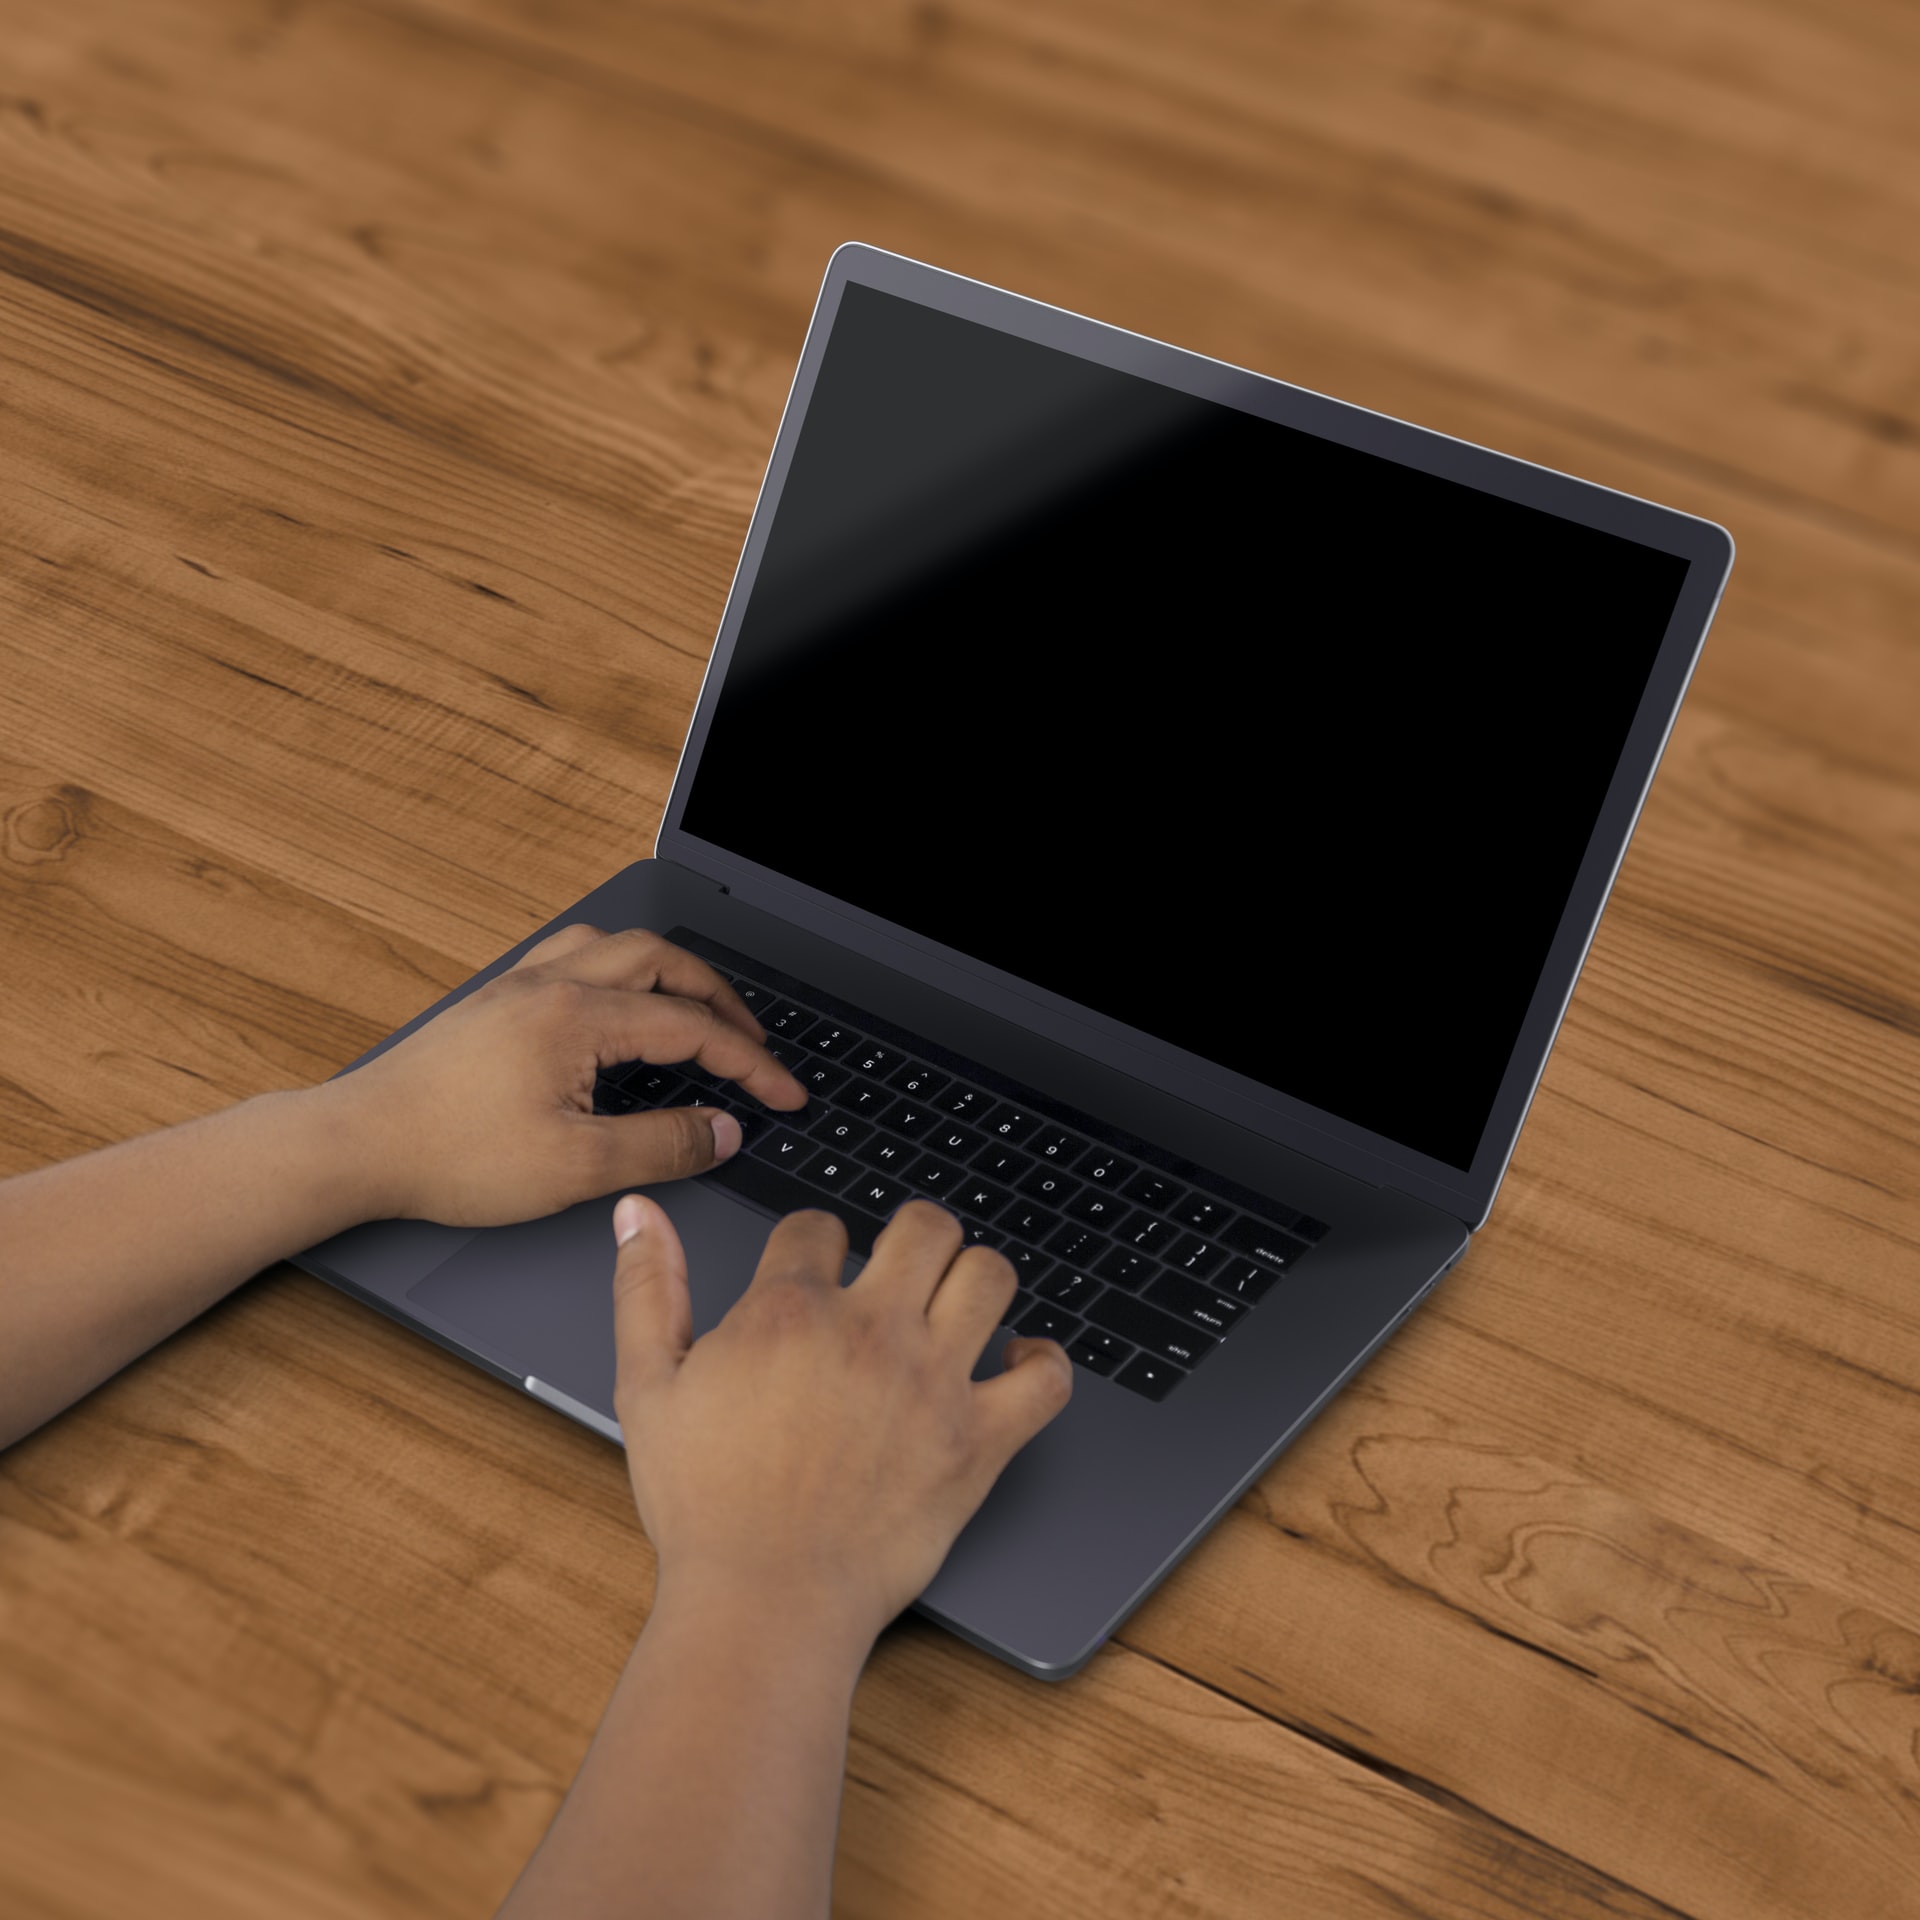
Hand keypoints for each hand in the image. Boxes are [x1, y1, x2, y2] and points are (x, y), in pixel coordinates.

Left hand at [324, 924, 805, 1225]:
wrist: (356, 1145)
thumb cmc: (450, 1157)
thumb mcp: (575, 1167)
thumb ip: (661, 1146)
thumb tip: (723, 1131)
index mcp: (579, 1017)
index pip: (693, 1028)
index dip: (751, 1064)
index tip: (784, 1096)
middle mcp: (552, 984)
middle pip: (664, 961)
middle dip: (721, 1001)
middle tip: (753, 1047)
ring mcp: (519, 986)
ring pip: (617, 946)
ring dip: (669, 973)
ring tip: (697, 1013)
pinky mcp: (495, 1003)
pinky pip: (574, 956)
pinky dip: (619, 971)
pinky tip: (618, 1006)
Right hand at [611, 1195, 1073, 1661]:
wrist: (763, 1601)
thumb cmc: (703, 1506)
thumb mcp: (647, 1387)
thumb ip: (646, 1290)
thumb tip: (639, 1214)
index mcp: (789, 1311)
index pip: (818, 1227)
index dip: (813, 1242)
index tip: (814, 1271)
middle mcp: (870, 1331)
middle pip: (923, 1227)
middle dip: (911, 1233)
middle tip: (900, 1264)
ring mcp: (932, 1382)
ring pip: (990, 1277)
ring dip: (974, 1278)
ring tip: (954, 1301)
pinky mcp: (978, 1441)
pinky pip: (1045, 1378)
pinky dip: (1041, 1361)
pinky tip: (1014, 1362)